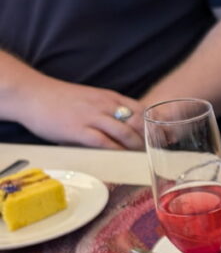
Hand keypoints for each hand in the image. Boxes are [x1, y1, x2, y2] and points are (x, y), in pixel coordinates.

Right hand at [20, 79, 144, 149]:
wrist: (32, 93)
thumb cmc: (60, 99)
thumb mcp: (91, 99)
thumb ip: (108, 112)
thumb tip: (125, 131)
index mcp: (109, 97)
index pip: (141, 110)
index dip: (152, 125)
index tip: (157, 137)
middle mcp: (105, 105)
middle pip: (138, 122)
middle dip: (147, 138)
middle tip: (151, 151)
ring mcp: (92, 117)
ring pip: (124, 132)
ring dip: (134, 147)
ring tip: (138, 157)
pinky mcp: (79, 130)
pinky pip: (104, 142)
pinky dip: (116, 151)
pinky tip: (120, 158)